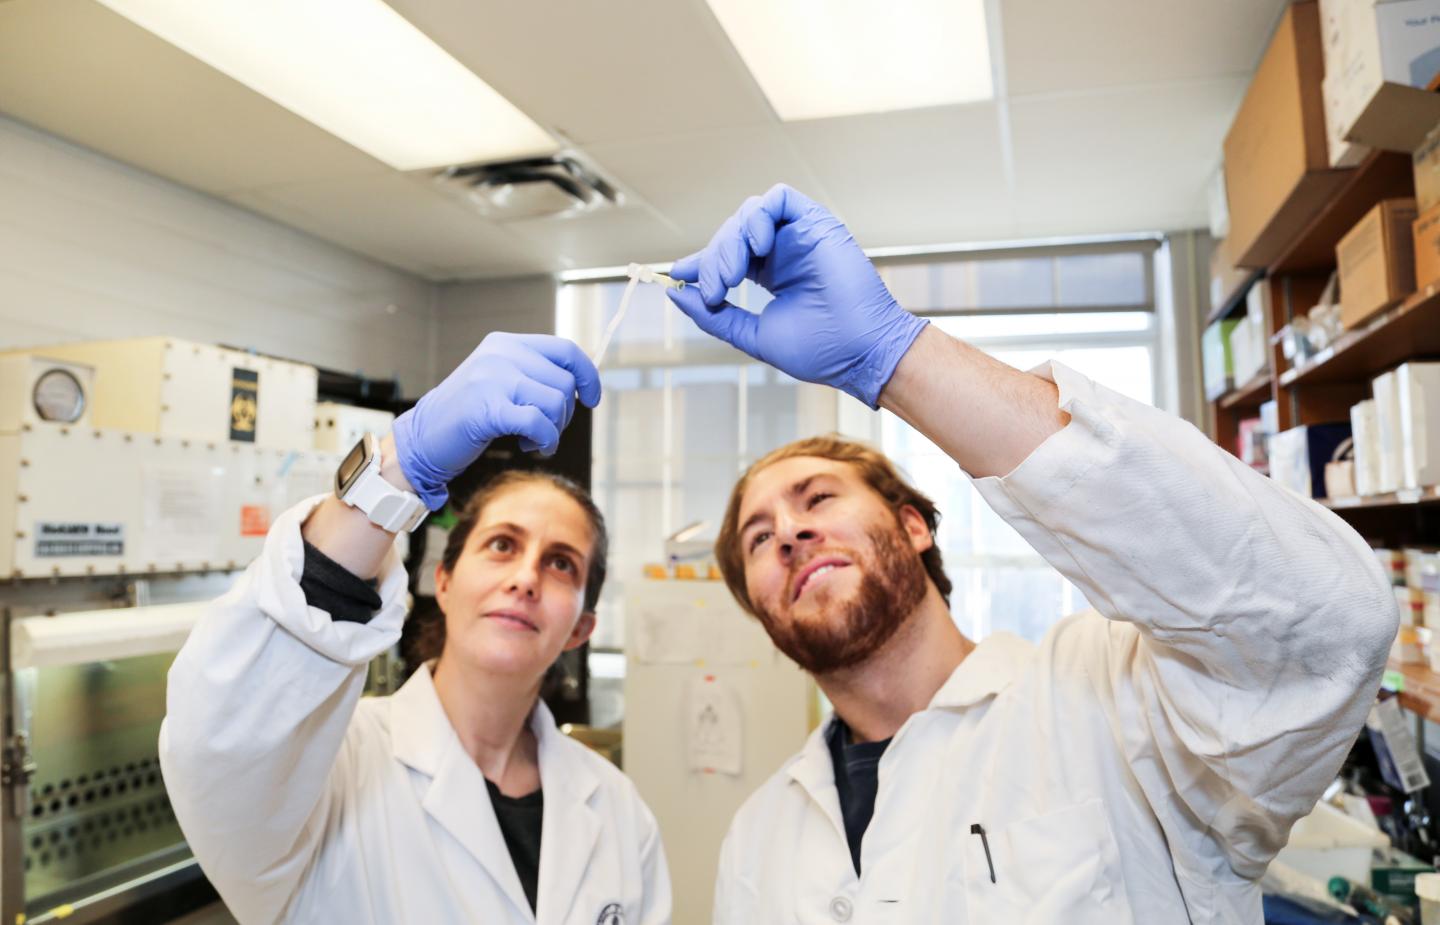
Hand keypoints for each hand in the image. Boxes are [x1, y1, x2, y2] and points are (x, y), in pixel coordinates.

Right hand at [392, 333, 600, 509]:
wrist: (423, 438)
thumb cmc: (468, 414)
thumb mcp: (499, 380)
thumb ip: (532, 374)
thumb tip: (580, 382)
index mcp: (506, 343)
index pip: (565, 350)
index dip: (587, 375)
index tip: (592, 398)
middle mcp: (500, 354)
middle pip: (564, 383)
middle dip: (563, 414)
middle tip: (542, 431)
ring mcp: (493, 379)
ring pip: (555, 403)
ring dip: (552, 430)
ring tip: (532, 439)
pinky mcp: (488, 409)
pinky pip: (538, 423)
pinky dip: (544, 440)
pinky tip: (531, 446)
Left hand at [666, 183, 926, 406]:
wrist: (860, 350)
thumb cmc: (820, 349)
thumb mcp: (753, 335)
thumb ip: (714, 315)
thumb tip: (677, 292)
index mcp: (770, 274)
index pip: (726, 255)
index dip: (699, 261)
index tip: (677, 274)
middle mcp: (783, 251)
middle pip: (731, 235)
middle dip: (713, 259)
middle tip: (714, 291)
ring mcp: (799, 235)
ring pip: (749, 215)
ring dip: (731, 242)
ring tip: (732, 277)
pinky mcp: (817, 222)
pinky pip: (779, 199)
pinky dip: (759, 217)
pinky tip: (757, 247)